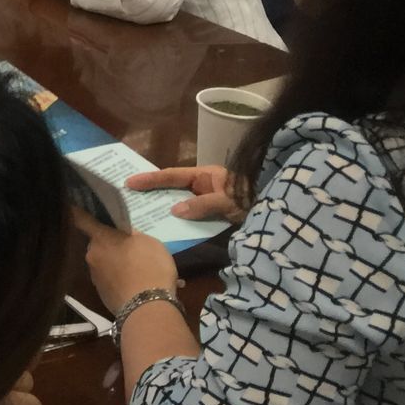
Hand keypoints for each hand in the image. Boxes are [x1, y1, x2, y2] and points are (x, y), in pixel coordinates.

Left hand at [72, 209, 178, 314]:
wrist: (147, 307)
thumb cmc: (149, 267)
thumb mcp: (150, 243)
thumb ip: (134, 235)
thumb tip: (126, 235)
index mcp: (102, 238)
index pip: (83, 219)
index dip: (77, 211)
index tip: (69, 205)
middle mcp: (92, 255)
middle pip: (99, 244)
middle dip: (112, 245)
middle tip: (132, 249)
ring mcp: (95, 276)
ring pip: (107, 264)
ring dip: (121, 265)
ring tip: (144, 271)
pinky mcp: (102, 294)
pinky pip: (113, 281)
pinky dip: (124, 281)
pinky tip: (143, 286)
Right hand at [126, 164, 242, 224]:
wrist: (278, 211)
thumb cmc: (251, 199)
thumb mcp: (227, 201)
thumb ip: (202, 205)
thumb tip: (175, 210)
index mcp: (204, 176)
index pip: (171, 176)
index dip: (150, 179)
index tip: (129, 183)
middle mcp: (201, 186)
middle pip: (171, 189)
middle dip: (150, 193)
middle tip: (126, 198)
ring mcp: (205, 201)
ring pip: (178, 203)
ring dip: (162, 209)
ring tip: (140, 215)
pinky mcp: (210, 215)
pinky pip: (188, 216)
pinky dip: (176, 221)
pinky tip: (165, 229)